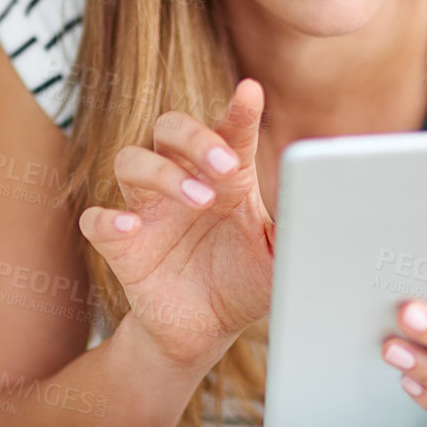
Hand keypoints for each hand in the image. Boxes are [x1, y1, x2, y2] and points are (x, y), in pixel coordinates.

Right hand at [78, 78, 272, 370]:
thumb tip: (329, 201)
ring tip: (200, 200)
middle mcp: (181, 181)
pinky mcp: (121, 246)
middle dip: (196, 137)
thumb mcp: (279, 257)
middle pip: (170, 128)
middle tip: (227, 165)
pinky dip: (107, 220)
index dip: (238, 111)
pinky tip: (129, 227)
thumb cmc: (243, 282)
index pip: (228, 131)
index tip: (251, 93)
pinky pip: (97, 220)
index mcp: (224, 177)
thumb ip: (297, 226)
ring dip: (162, 172)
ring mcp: (147, 210)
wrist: (205, 334)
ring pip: (131, 161)